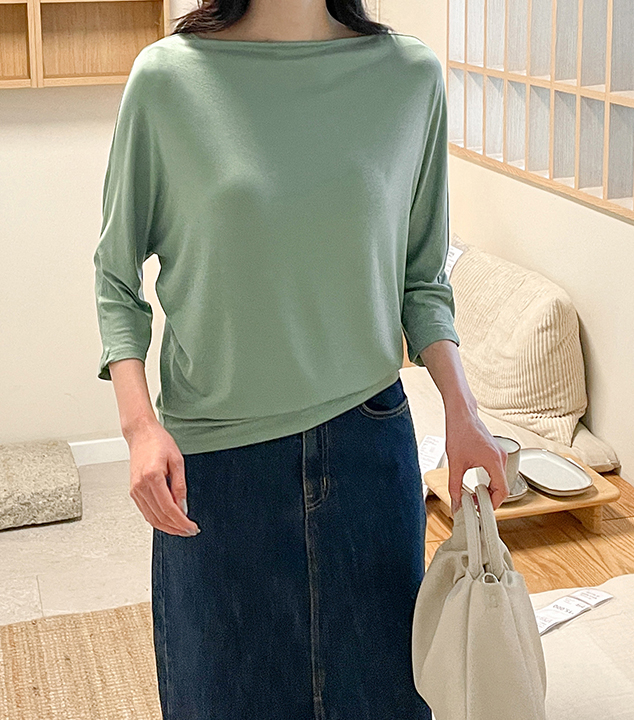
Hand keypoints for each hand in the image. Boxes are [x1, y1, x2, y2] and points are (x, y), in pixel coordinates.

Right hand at [127, 421, 200, 536]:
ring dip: (167, 527)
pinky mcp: (133, 491)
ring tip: (181, 529)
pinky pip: (146, 512)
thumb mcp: (177, 461)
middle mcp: (140, 486)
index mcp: (152, 477)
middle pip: (159, 517)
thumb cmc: (158, 442)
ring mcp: (135, 490)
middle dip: (176, 528)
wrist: (141, 434)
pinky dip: (157, 520)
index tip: (191, 527)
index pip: (169, 508)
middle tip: (189, 531)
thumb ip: (180, 485)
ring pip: (151, 518)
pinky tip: (168, 521)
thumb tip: (183, 506)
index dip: (181, 522)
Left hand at [445, 405, 509, 514]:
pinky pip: (497, 471)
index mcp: (494, 460)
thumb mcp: (455, 463)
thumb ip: (455, 485)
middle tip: (476, 505)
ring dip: (490, 490)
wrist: (461, 413)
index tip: (482, 510)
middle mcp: (501, 457)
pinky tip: (477, 484)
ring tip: (475, 496)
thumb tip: (456, 502)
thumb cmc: (459, 431)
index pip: (502, 490)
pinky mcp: (495, 451)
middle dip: (490, 499)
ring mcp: (500, 453)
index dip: (493, 504)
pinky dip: (490, 480)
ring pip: (500, 479)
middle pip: (503, 487)